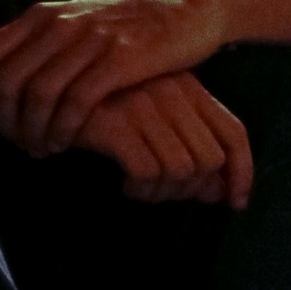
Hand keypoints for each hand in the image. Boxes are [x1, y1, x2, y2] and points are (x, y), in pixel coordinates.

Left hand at [0, 0, 229, 154]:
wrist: (188, 9)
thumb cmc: (131, 26)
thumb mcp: (79, 23)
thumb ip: (45, 44)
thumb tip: (10, 79)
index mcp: (44, 15)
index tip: (3, 123)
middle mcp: (59, 23)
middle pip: (4, 81)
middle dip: (6, 121)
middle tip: (20, 143)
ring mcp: (88, 40)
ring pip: (37, 95)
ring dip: (34, 131)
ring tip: (43, 148)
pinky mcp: (118, 59)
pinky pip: (76, 102)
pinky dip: (64, 129)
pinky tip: (66, 142)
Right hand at [69, 73, 253, 208]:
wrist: (49, 90)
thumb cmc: (103, 107)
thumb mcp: (152, 119)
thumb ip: (188, 149)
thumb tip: (218, 194)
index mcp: (188, 86)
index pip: (234, 133)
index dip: (242, 173)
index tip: (235, 203)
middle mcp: (173, 91)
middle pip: (209, 159)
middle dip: (190, 189)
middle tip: (162, 193)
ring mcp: (146, 105)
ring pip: (181, 170)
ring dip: (162, 193)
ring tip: (140, 189)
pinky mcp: (118, 123)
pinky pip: (148, 173)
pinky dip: (140, 190)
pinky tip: (125, 185)